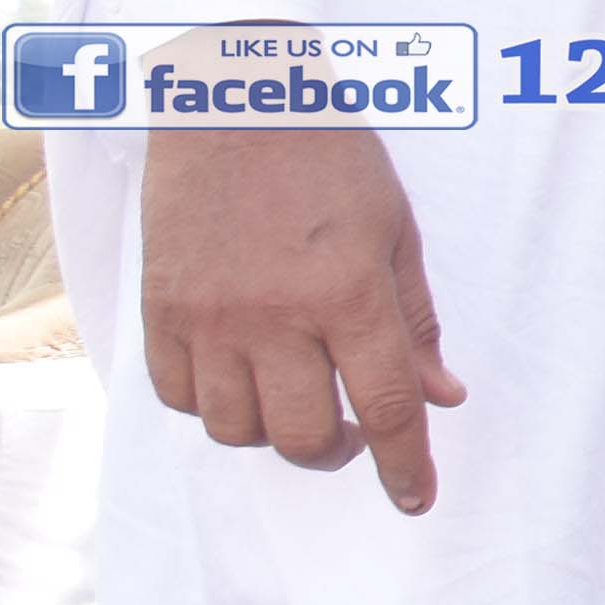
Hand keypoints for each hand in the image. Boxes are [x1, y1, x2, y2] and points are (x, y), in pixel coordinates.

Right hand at [139, 123, 459, 510]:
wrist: (236, 106)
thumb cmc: (332, 162)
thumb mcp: (397, 234)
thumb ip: (415, 324)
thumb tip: (443, 398)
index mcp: (348, 293)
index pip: (386, 407)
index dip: (405, 465)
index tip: (416, 499)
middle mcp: (274, 315)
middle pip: (301, 436)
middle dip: (335, 452)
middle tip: (350, 431)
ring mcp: (209, 316)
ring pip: (235, 429)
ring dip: (272, 431)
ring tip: (294, 399)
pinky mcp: (160, 309)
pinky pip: (179, 397)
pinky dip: (213, 405)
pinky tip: (240, 379)